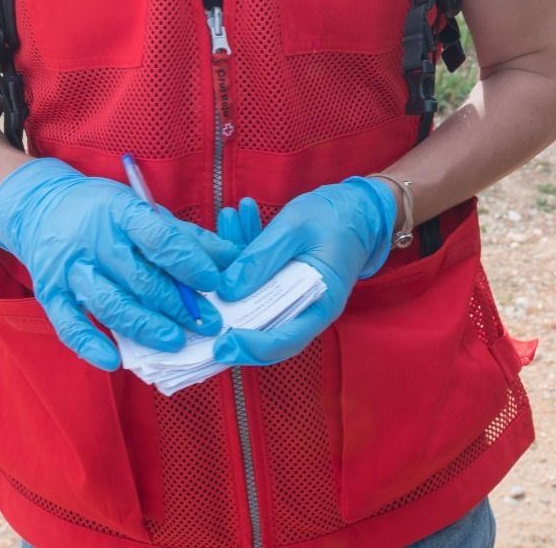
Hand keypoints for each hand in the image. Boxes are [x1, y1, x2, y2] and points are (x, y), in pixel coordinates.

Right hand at [0, 158, 238, 370]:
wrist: (41, 208)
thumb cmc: (106, 212)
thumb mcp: (144, 211)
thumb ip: (186, 238)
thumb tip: (234, 260)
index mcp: (121, 211)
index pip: (159, 239)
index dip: (189, 263)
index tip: (214, 284)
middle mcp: (93, 239)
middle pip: (139, 277)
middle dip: (177, 304)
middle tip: (208, 324)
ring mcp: (69, 268)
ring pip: (109, 303)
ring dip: (145, 326)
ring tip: (175, 341)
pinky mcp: (49, 292)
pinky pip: (68, 324)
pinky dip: (91, 345)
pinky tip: (115, 361)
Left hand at [211, 178, 396, 366]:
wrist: (357, 207)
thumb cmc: (335, 217)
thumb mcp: (296, 228)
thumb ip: (261, 258)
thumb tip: (225, 291)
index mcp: (320, 304)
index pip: (284, 340)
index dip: (251, 347)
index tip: (222, 343)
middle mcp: (304, 307)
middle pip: (261, 326)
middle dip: (228, 312)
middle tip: (198, 304)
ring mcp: (289, 295)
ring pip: (253, 297)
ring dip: (233, 266)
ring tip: (224, 224)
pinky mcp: (279, 281)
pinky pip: (255, 277)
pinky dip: (241, 252)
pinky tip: (233, 218)